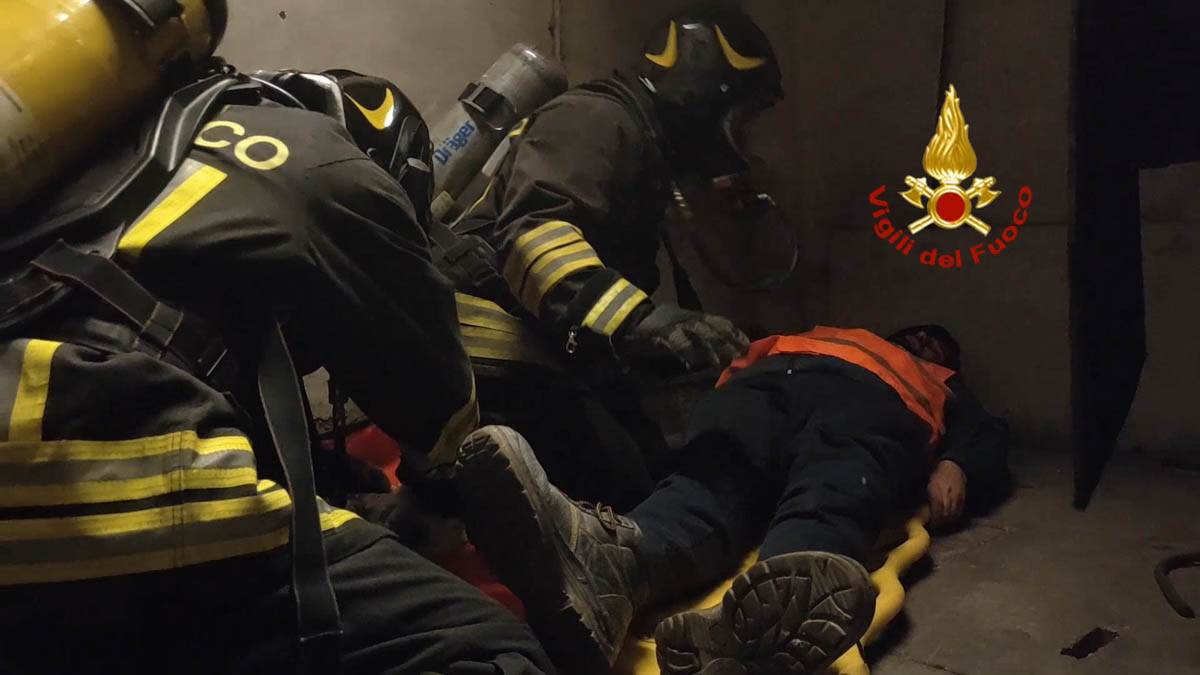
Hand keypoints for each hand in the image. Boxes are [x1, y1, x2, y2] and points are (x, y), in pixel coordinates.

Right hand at [617, 305, 748, 372]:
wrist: (631, 316)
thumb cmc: (658, 323)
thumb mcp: (682, 326)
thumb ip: (698, 338)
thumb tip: (718, 352)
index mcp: (695, 316)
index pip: (721, 322)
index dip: (735, 333)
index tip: (747, 346)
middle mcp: (689, 318)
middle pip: (714, 328)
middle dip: (728, 342)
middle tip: (740, 358)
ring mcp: (675, 323)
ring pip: (699, 333)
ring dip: (711, 348)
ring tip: (720, 363)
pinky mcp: (661, 332)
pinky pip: (676, 341)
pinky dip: (685, 352)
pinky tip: (690, 364)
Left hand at [927, 459, 966, 525]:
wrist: (952, 467)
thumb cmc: (937, 475)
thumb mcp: (928, 485)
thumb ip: (926, 497)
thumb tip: (922, 510)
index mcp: (936, 493)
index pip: (937, 511)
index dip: (934, 520)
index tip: (931, 523)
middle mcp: (947, 496)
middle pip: (946, 515)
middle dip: (941, 521)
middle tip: (936, 523)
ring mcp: (956, 497)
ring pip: (953, 514)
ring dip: (948, 520)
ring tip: (943, 521)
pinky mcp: (962, 497)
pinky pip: (960, 510)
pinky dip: (955, 515)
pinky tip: (951, 516)